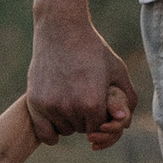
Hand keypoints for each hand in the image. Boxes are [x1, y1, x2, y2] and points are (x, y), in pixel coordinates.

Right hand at [27, 17, 139, 147]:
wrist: (62, 30)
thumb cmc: (92, 49)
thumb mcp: (117, 70)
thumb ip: (128, 97)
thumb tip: (125, 122)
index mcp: (93, 103)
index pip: (99, 126)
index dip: (99, 116)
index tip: (97, 101)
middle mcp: (71, 108)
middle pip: (82, 129)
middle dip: (85, 118)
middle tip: (82, 96)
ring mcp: (51, 106)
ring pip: (64, 130)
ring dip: (68, 121)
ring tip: (70, 98)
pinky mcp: (34, 102)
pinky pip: (44, 133)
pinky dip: (50, 132)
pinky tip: (55, 121)